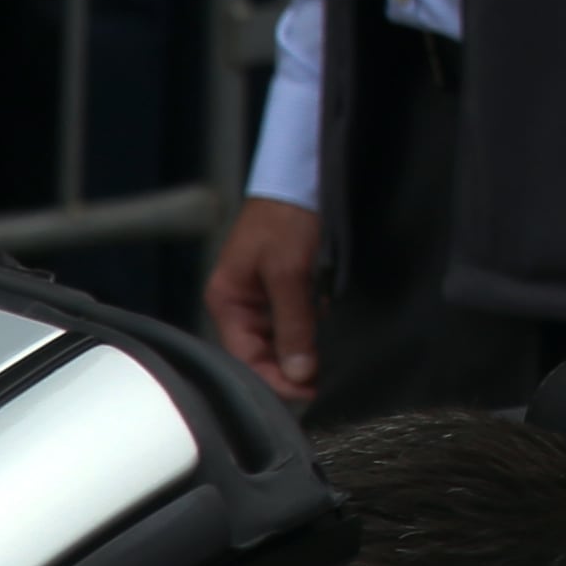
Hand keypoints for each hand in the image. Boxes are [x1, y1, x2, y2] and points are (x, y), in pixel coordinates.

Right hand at [206, 196, 322, 402]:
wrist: (304, 175)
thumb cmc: (286, 217)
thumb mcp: (289, 271)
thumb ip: (293, 323)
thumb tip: (298, 372)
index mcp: (227, 302)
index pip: (246, 359)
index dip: (277, 380)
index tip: (313, 390)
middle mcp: (242, 304)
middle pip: (265, 353)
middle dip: (296, 367)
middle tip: (331, 378)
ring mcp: (266, 296)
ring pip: (286, 339)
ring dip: (309, 349)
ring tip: (338, 359)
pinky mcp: (290, 287)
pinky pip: (301, 320)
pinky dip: (317, 329)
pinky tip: (338, 334)